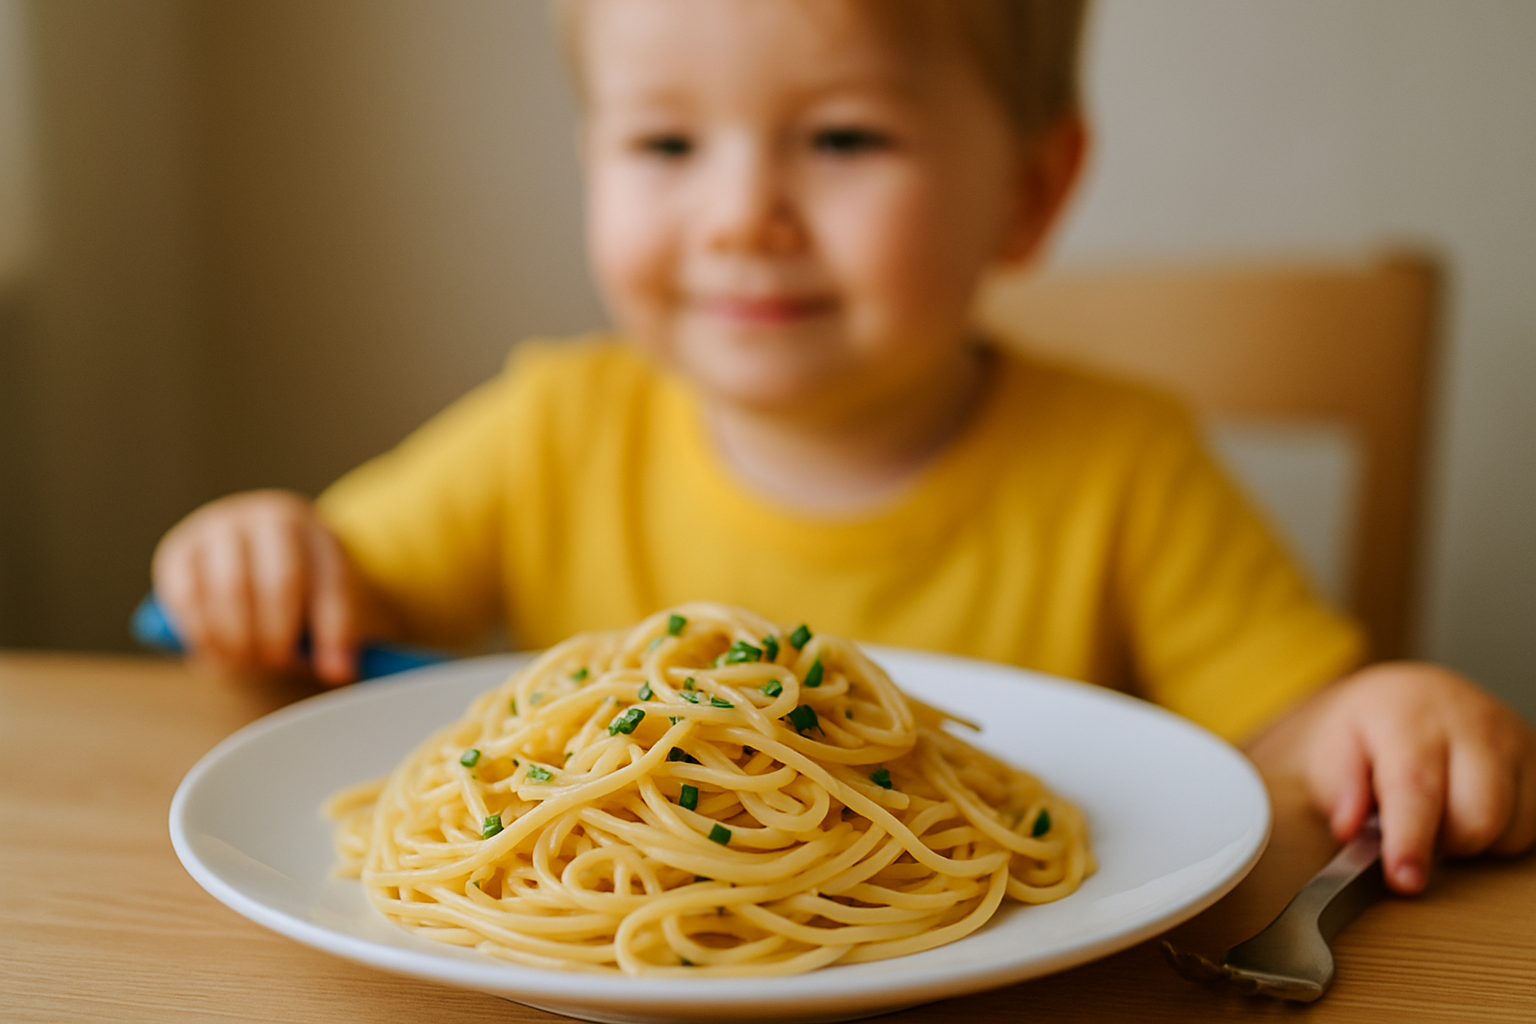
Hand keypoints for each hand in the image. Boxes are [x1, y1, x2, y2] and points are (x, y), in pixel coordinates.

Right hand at [152, 490, 387, 683]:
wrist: (243, 545)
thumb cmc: (292, 577)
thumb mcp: (323, 594)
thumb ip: (334, 631)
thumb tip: (338, 671)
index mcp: (311, 526)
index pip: (331, 580)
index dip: (332, 630)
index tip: (333, 670)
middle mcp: (264, 518)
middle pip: (279, 583)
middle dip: (279, 636)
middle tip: (276, 664)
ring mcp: (217, 528)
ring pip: (231, 590)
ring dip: (239, 640)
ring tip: (246, 662)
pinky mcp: (178, 550)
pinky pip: (188, 596)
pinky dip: (202, 633)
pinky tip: (215, 652)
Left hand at [1251, 662, 1535, 893]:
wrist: (1410, 695)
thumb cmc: (1368, 727)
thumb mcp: (1331, 748)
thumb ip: (1338, 789)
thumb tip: (1351, 830)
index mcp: (1411, 717)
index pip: (1416, 787)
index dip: (1410, 841)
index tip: (1404, 879)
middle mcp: (1471, 723)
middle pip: (1477, 817)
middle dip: (1442, 845)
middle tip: (1411, 831)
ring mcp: (1513, 739)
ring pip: (1509, 828)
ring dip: (1471, 842)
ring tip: (1437, 815)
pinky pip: (1531, 825)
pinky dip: (1500, 834)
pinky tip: (1467, 810)